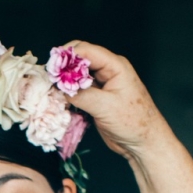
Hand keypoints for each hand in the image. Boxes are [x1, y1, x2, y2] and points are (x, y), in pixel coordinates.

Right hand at [63, 40, 171, 161]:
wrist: (143, 142)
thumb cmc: (133, 122)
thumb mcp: (105, 107)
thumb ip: (81, 95)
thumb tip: (59, 87)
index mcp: (115, 66)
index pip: (86, 50)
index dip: (67, 56)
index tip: (51, 68)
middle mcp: (108, 70)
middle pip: (80, 59)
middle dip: (64, 67)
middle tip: (49, 79)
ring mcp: (102, 84)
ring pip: (77, 74)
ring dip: (65, 80)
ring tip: (51, 89)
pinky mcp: (97, 97)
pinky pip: (79, 88)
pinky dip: (68, 92)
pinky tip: (60, 98)